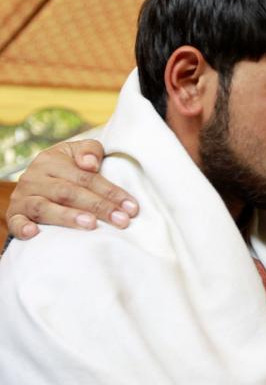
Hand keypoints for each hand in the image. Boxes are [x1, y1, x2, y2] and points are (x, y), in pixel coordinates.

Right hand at [6, 140, 138, 238]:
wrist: (36, 179)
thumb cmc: (66, 167)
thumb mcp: (78, 153)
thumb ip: (90, 151)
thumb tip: (90, 164)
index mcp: (52, 160)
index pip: (86, 177)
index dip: (111, 192)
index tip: (132, 207)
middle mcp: (35, 178)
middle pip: (70, 193)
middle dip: (99, 207)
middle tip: (121, 220)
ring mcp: (23, 197)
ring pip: (45, 207)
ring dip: (68, 217)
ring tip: (91, 224)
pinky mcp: (14, 214)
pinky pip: (15, 221)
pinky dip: (23, 227)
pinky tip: (34, 233)